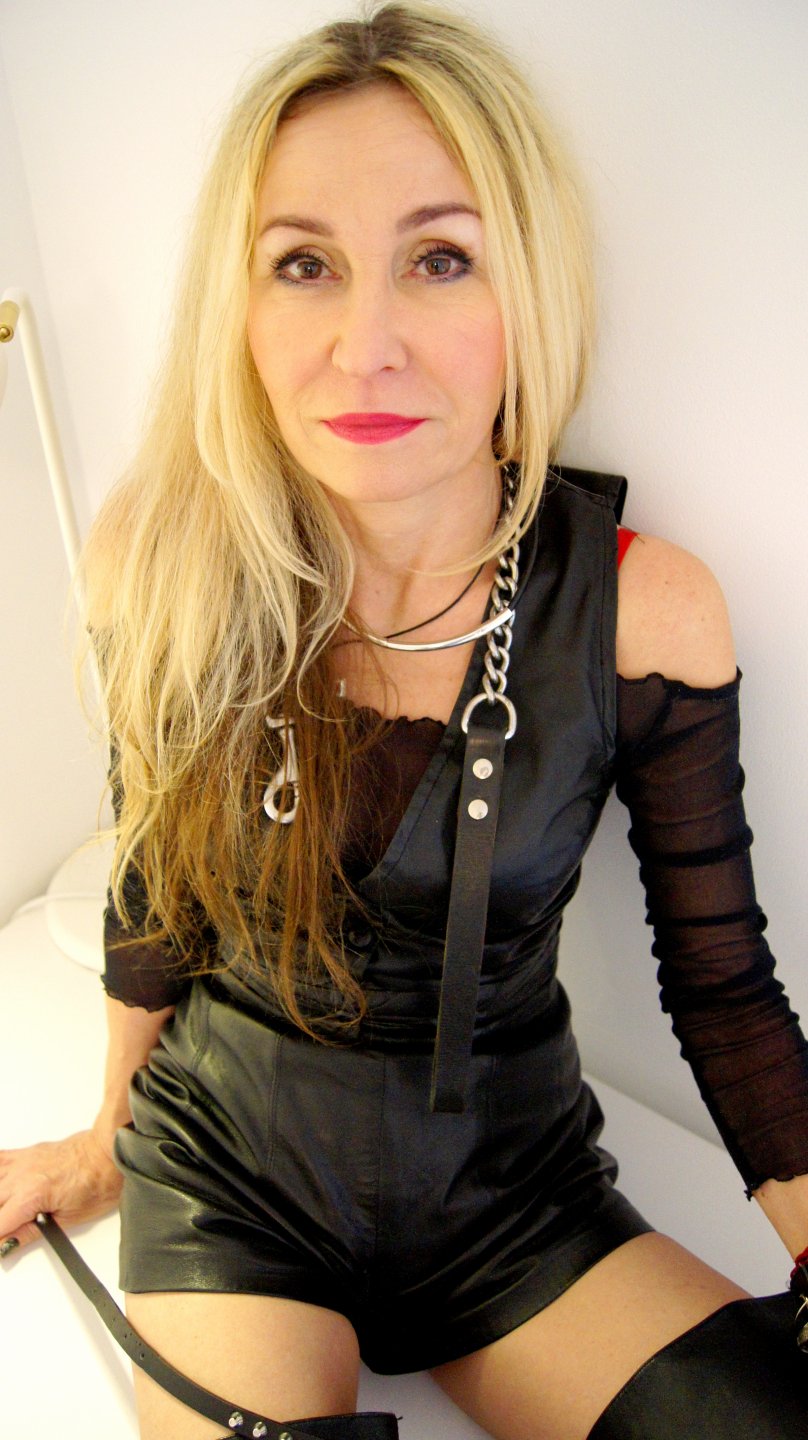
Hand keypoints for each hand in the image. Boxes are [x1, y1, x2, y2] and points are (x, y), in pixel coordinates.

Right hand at [0, 1129, 122, 1256]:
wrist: (109, 1152)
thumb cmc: (99, 1182)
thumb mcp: (68, 1220)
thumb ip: (30, 1232)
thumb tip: (8, 1244)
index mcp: (30, 1195)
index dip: (0, 1239)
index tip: (3, 1244)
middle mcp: (21, 1176)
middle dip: (1, 1221)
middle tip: (10, 1230)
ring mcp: (22, 1162)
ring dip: (0, 1200)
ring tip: (9, 1211)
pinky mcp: (26, 1153)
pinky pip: (0, 1160)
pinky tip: (3, 1186)